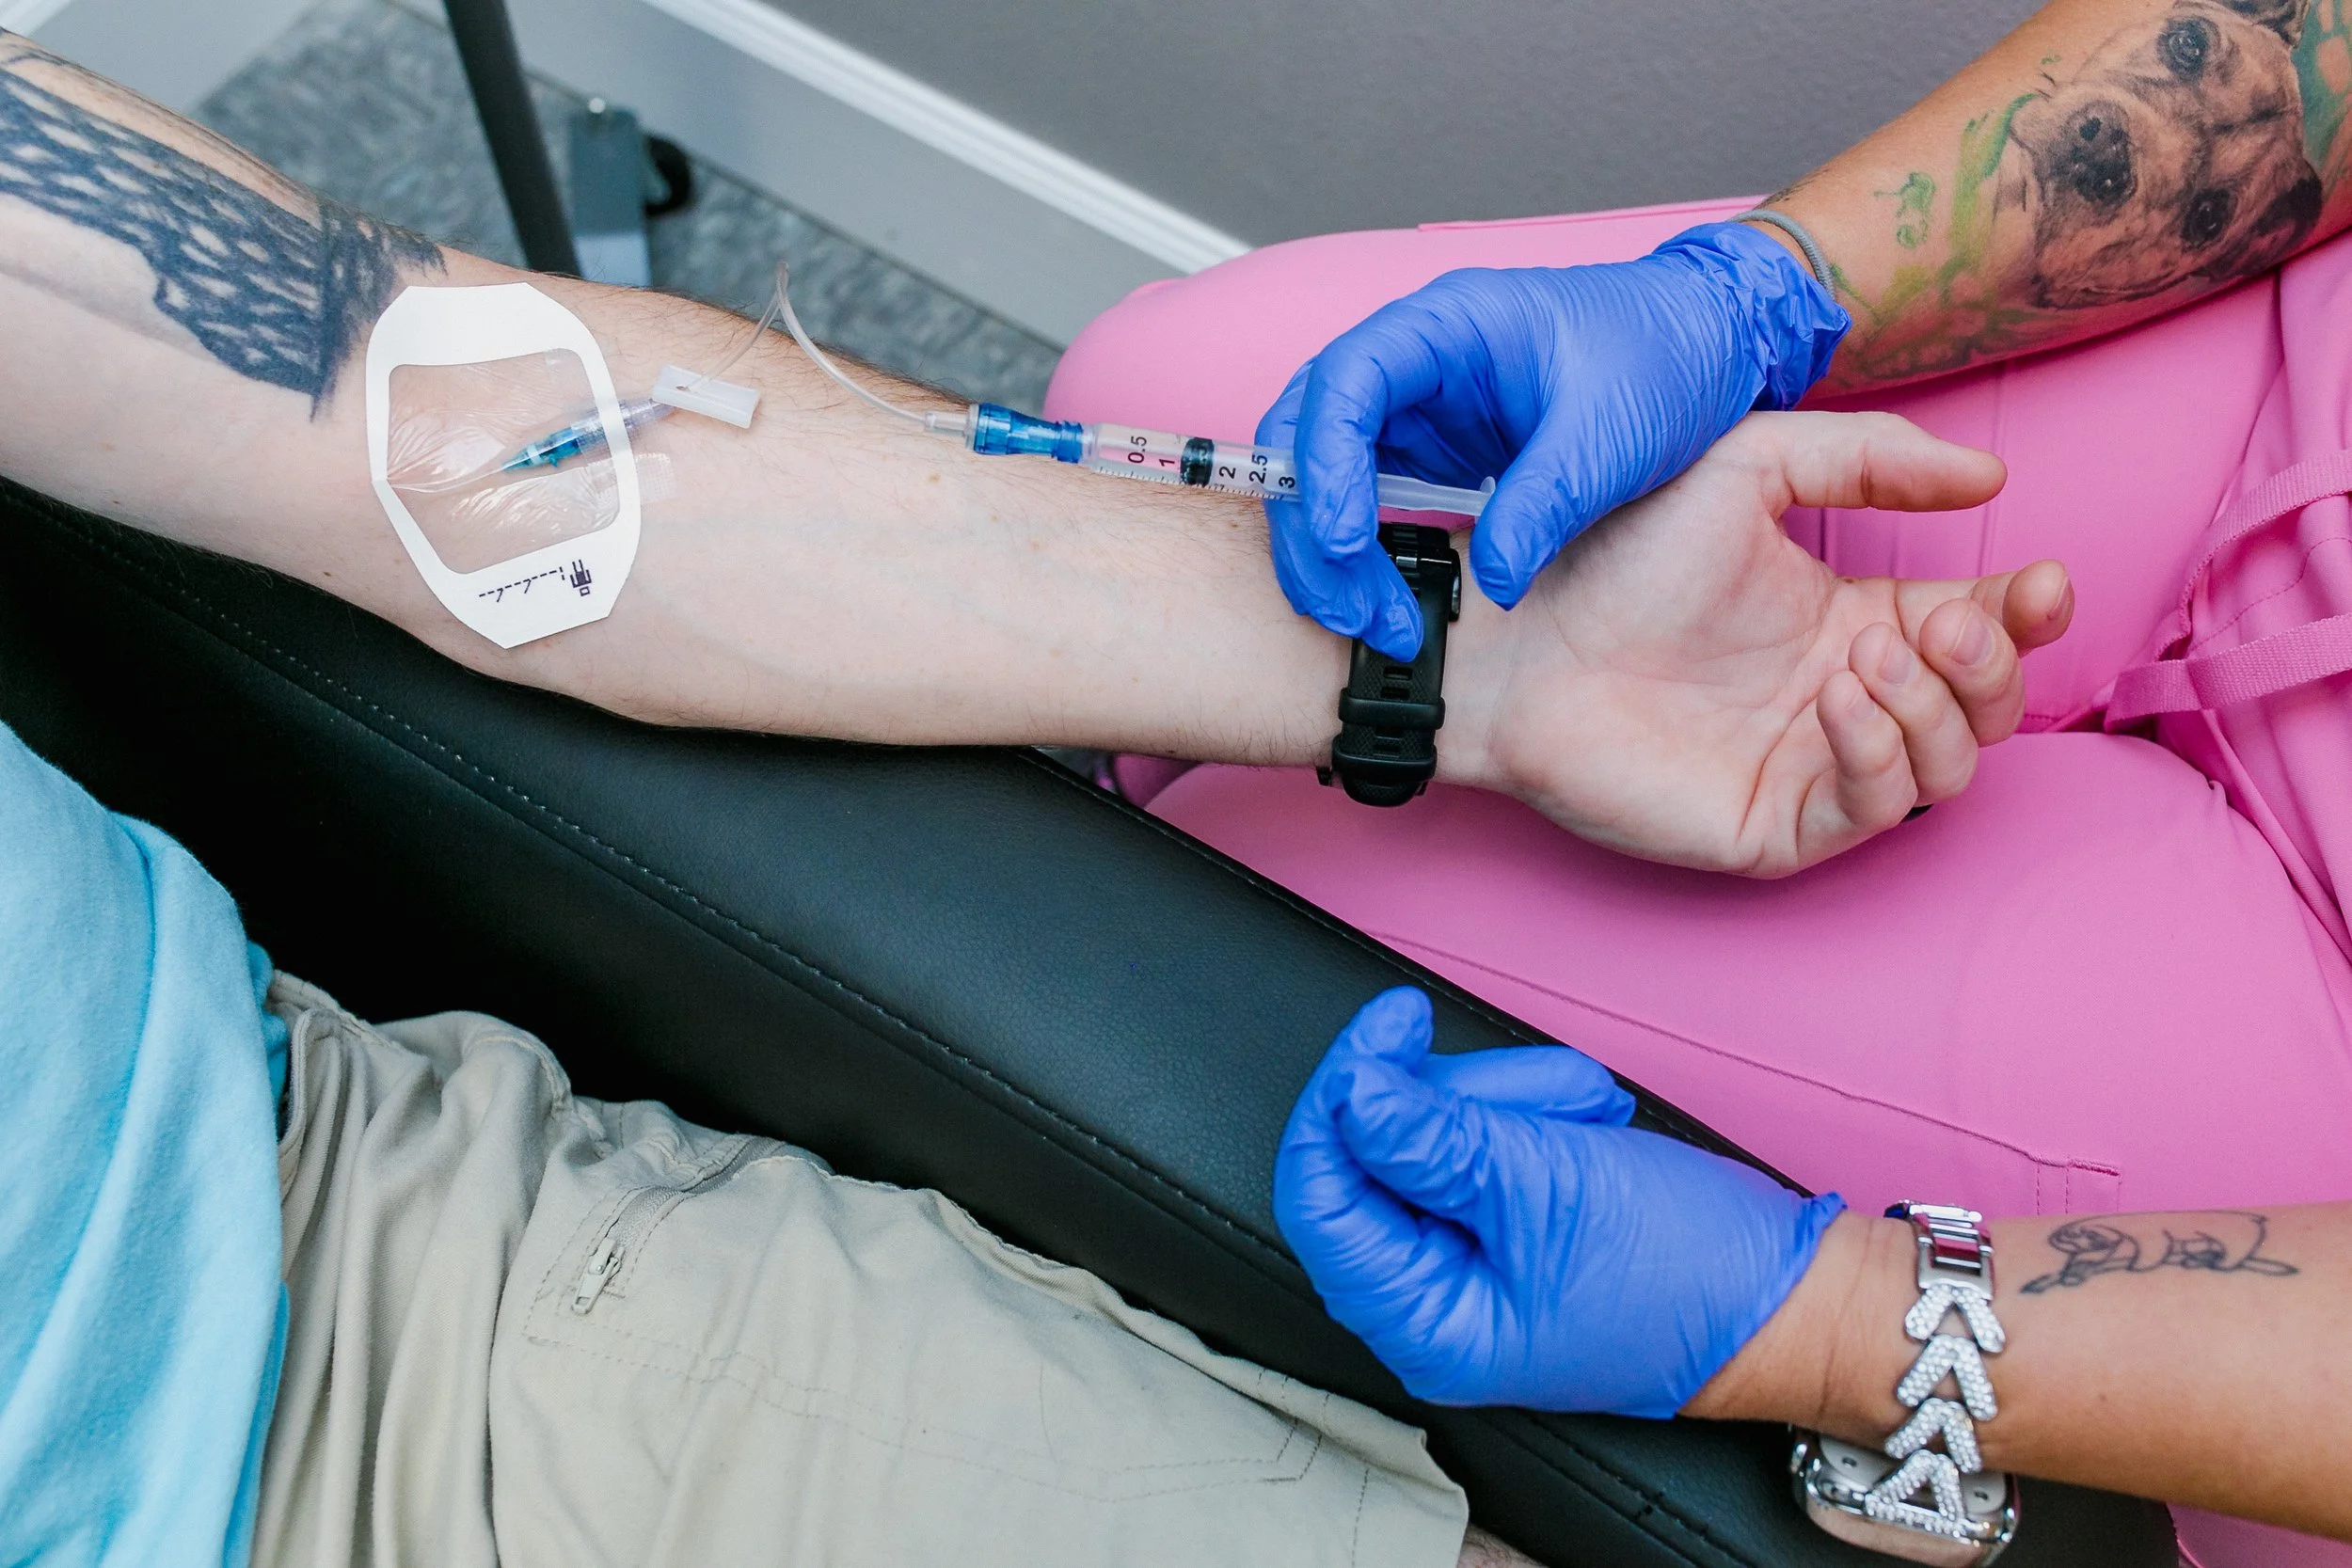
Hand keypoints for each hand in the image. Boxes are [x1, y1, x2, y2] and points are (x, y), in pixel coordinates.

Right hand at [1262, 222, 1846, 659]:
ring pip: (1323, 476)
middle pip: (1308, 434)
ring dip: (1329, 555)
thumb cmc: (1665, 359)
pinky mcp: (1429, 455)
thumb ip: (1547, 503)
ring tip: (1374, 623)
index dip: (1326, 461)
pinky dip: (1361, 558)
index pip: (1347, 379)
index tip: (1344, 539)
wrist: (1706, 355)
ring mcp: (1417, 410)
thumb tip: (1493, 581)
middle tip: (1353, 609)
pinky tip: (1386, 603)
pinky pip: (1362, 504)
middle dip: (1312, 528)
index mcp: (1451, 325)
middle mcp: (1416, 362)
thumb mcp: (1613, 434)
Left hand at [1274, 987, 1843, 1415]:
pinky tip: (1591, 1132)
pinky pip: (1487, 1145)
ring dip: (1516, 1105)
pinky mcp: (1512, 1226)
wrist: (1795, 1293)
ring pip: (1438, 1136)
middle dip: (1466, 1103)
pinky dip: (1537, 1120)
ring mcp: (1473, 1262)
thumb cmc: (1688, 1273)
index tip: (1387, 1028)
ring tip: (1587, 1122)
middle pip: (1380, 1154)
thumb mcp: (1545, 1183)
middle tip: (1542, 1099)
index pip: (1320, 1197)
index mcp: (1424, 1321)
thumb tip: (1349, 1092)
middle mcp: (1434, 1302)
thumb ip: (1431, 1137)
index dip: (1342, 1099)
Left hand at [1443, 410, 2072, 876]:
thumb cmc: (1615, 548)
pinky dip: (1880, 756)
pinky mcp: (1773, 825)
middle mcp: (1845, 696)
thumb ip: (1869, 457)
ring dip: (1937, 708)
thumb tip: (1991, 475)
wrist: (1521, 631)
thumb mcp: (1751, 466)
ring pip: (1947, 767)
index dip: (2027, 611)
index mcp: (1851, 618)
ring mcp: (1811, 766)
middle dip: (1994, 664)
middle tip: (1945, 621)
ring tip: (1868, 655)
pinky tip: (1836, 699)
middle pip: (1985, 705)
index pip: (1980, 626)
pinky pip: (1873, 812)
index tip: (2040, 577)